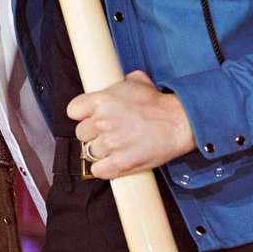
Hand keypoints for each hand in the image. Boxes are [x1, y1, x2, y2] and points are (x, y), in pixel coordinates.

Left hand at [68, 70, 195, 179]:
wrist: (179, 123)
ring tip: (116, 147)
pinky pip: (98, 170)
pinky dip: (104, 169)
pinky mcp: (120, 163)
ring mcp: (110, 143)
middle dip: (92, 134)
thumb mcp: (138, 81)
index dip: (81, 115)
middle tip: (108, 133)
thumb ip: (121, 82)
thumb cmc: (160, 103)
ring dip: (100, 152)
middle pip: (81, 134)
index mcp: (101, 100)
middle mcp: (101, 122)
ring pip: (90, 152)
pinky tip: (114, 163)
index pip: (73, 110)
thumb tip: (119, 83)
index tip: (89, 117)